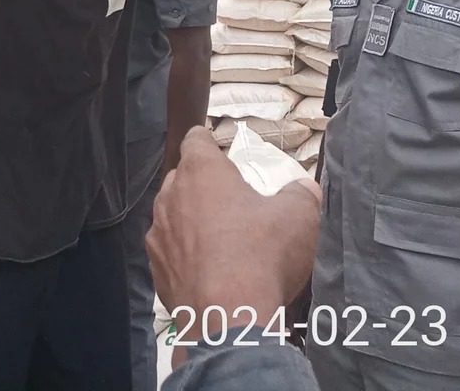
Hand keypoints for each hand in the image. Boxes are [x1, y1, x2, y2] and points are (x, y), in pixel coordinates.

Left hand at [147, 127, 320, 349]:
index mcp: (201, 171)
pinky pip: (171, 251)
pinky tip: (208, 272)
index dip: (208, 142)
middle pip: (183, 178)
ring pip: (172, 215)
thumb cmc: (261, 254)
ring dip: (191, 221)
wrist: (228, 319)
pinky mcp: (155, 268)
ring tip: (219, 240)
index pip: (196, 139)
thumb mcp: (299, 217)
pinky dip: (186, 256)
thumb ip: (301, 194)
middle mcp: (170, 195)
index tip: (217, 149)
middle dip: (203, 186)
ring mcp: (158, 233)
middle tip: (231, 203)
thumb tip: (304, 189)